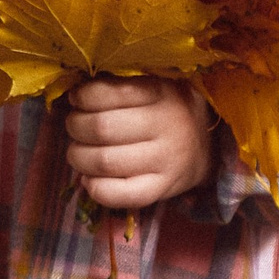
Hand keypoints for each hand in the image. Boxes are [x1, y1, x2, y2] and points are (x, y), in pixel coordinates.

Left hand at [62, 78, 214, 209]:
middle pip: (102, 128)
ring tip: (78, 150)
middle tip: (75, 125)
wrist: (203, 146)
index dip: (84, 96)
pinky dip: (95, 188)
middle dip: (76, 126)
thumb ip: (118, 83)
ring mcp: (164, 161)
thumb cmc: (164, 109)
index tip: (77, 99)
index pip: (111, 92)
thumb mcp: (151, 84)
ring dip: (79, 156)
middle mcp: (165, 126)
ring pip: (105, 161)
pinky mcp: (161, 189)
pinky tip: (89, 178)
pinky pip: (119, 194)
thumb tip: (74, 92)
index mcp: (161, 93)